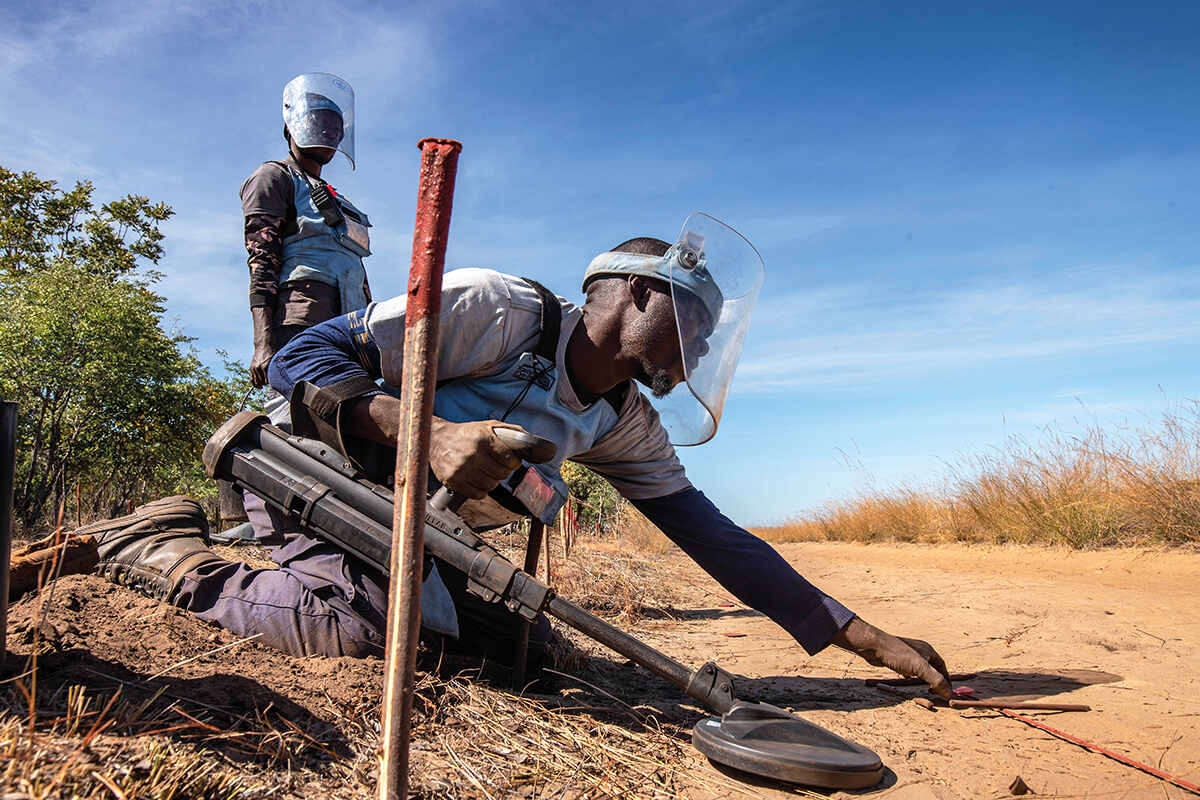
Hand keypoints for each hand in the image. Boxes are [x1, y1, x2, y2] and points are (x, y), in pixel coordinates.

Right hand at [249, 341, 275, 387]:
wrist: (263, 345)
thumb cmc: (272, 353)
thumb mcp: (276, 360)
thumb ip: (277, 369)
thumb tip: (282, 378)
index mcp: (265, 367)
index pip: (267, 381)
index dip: (271, 383)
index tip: (275, 382)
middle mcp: (258, 368)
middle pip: (262, 382)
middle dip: (266, 384)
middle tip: (271, 382)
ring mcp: (254, 368)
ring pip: (256, 382)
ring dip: (261, 385)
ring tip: (266, 385)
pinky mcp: (251, 368)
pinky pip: (251, 379)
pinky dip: (255, 384)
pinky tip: (260, 387)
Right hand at [429, 419, 525, 499]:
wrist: (437, 439)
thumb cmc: (466, 433)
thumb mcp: (488, 426)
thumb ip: (510, 432)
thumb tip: (531, 444)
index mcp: (482, 439)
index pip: (509, 459)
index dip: (513, 462)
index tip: (511, 462)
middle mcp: (472, 454)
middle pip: (501, 474)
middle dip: (503, 471)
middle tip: (497, 466)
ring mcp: (461, 469)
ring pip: (490, 486)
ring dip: (492, 481)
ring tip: (486, 472)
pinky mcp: (453, 481)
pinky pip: (477, 494)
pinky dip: (480, 490)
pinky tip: (477, 479)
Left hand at [832, 617, 952, 698]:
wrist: (873, 646)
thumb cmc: (897, 654)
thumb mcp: (920, 668)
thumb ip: (936, 680)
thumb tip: (950, 694)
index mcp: (928, 650)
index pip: (942, 667)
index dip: (947, 679)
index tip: (949, 691)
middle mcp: (919, 650)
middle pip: (933, 667)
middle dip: (937, 679)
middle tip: (938, 692)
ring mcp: (908, 654)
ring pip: (920, 668)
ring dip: (925, 678)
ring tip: (927, 688)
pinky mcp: (897, 658)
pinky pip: (909, 668)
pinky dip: (912, 675)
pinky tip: (909, 680)